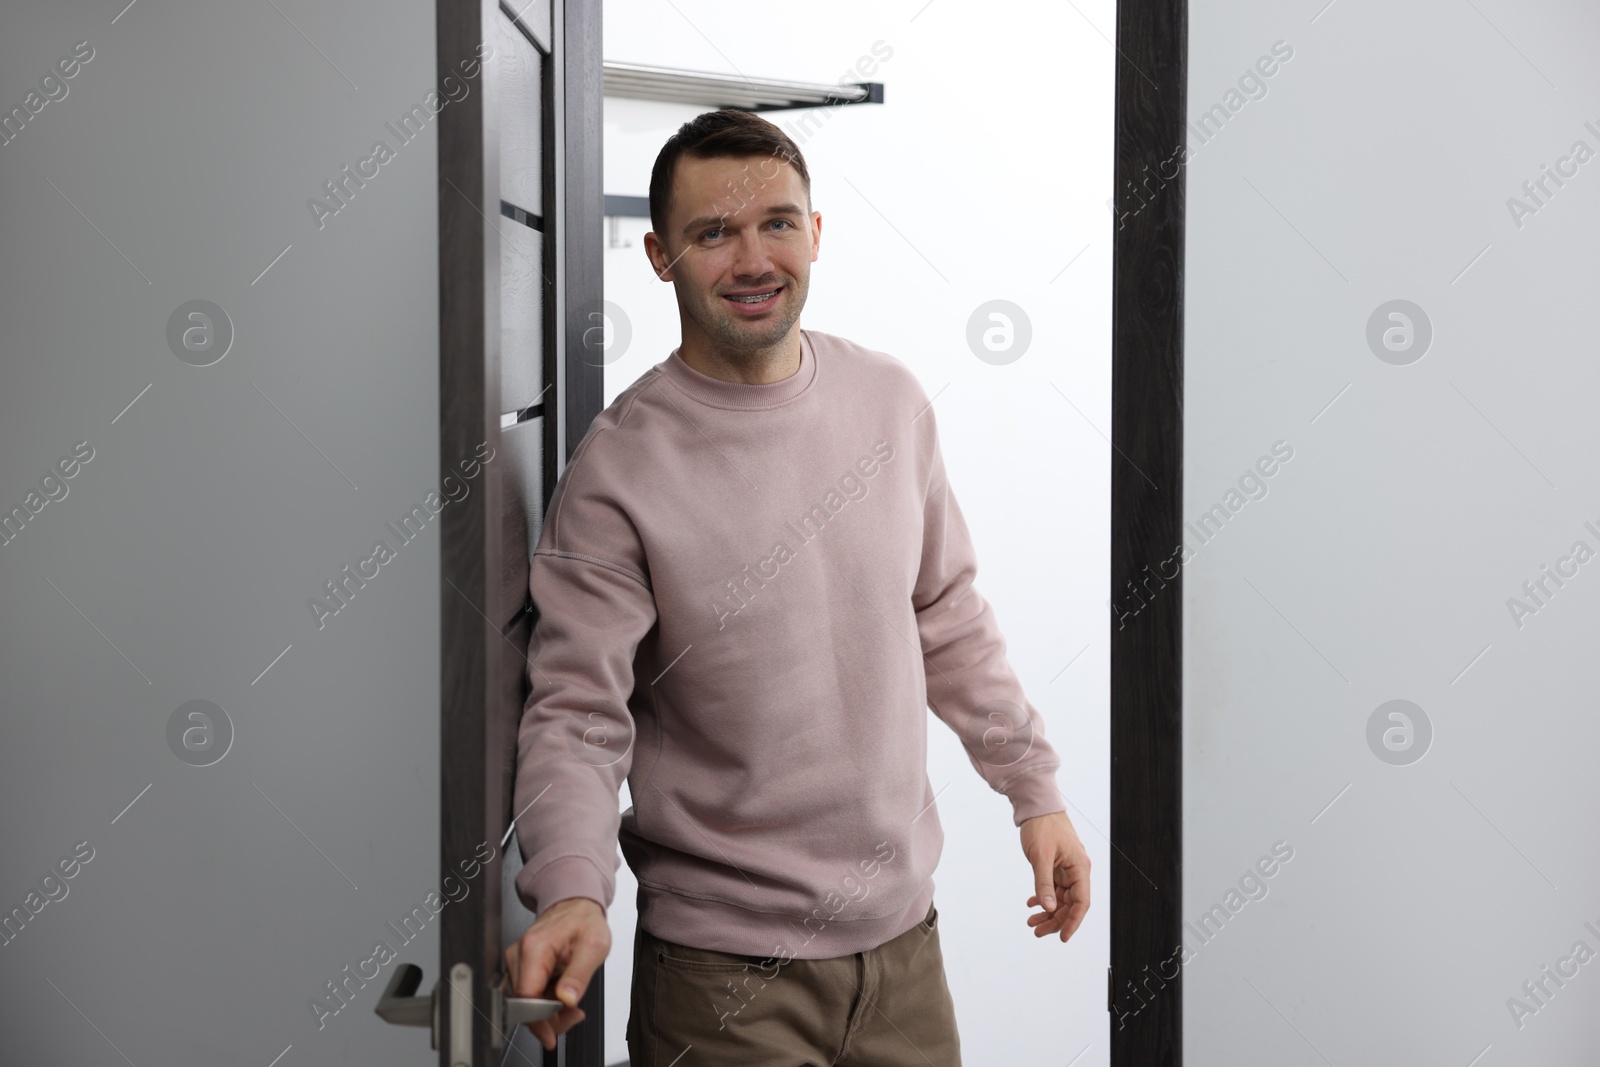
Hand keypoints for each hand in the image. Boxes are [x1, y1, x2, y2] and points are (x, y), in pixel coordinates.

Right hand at [503, 897, 609, 1050]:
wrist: (576, 907)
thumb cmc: (584, 922)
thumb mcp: (594, 946)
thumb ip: (579, 974)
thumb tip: (566, 998)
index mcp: (535, 947)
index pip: (525, 996)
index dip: (538, 1020)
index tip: (551, 1033)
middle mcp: (519, 953)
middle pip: (523, 1003)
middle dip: (547, 1017)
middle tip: (573, 1015)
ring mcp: (516, 959)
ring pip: (523, 1001)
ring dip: (546, 1011)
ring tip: (570, 1003)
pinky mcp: (518, 965)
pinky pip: (526, 993)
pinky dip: (542, 1002)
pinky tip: (559, 996)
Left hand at [1019, 810, 1089, 942]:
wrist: (1036, 806)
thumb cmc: (1042, 826)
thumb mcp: (1041, 857)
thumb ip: (1044, 884)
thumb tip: (1049, 907)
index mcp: (1079, 868)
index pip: (1081, 903)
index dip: (1073, 922)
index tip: (1062, 937)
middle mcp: (1077, 871)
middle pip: (1070, 904)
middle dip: (1055, 920)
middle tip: (1036, 931)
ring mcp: (1067, 869)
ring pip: (1061, 899)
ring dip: (1047, 911)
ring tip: (1031, 922)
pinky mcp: (1057, 867)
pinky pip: (1053, 889)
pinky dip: (1043, 897)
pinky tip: (1031, 903)